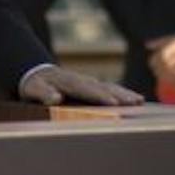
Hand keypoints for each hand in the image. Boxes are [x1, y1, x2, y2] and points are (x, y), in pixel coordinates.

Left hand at [19, 65, 142, 107]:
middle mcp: (81, 80)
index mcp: (67, 81)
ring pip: (109, 86)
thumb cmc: (34, 84)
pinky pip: (110, 89)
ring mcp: (88, 82)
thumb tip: (55, 98)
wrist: (37, 72)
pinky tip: (136, 100)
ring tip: (140, 101)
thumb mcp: (33, 88)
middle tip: (136, 102)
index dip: (99, 96)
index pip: (85, 89)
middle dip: (119, 94)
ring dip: (125, 93)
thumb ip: (43, 93)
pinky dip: (123, 93)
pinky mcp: (92, 86)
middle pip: (103, 87)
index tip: (113, 102)